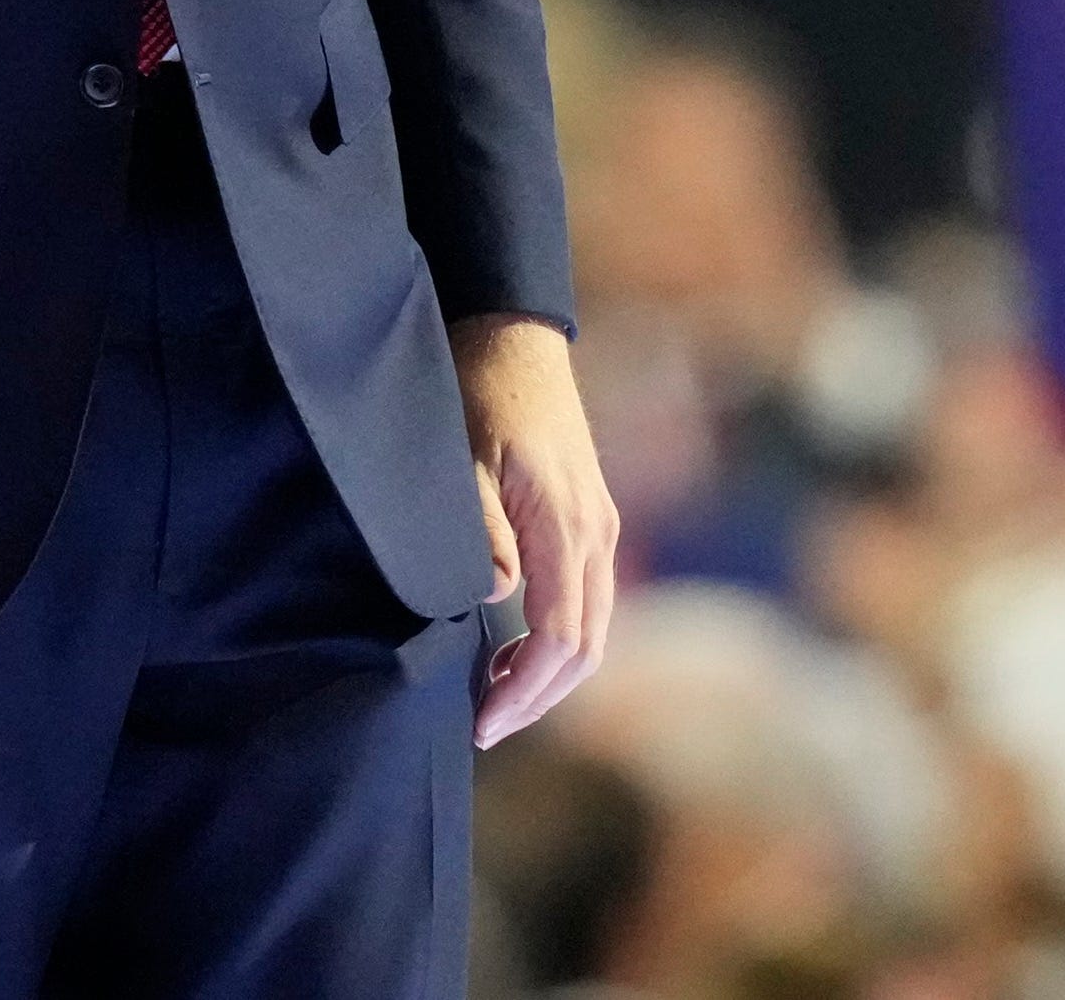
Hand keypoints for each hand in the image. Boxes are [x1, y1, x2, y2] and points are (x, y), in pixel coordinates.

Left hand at [454, 313, 616, 746]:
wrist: (512, 335)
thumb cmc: (478, 393)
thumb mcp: (463, 456)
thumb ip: (480, 526)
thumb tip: (497, 595)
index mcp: (566, 522)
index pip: (559, 635)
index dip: (524, 690)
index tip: (482, 723)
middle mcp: (596, 531)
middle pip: (586, 646)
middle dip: (540, 697)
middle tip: (485, 728)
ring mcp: (600, 525)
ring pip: (593, 627)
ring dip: (551, 674)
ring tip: (496, 699)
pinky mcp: (593, 518)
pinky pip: (589, 600)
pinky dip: (559, 640)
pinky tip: (515, 648)